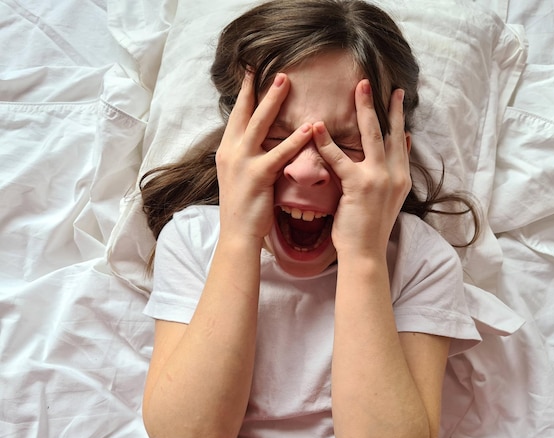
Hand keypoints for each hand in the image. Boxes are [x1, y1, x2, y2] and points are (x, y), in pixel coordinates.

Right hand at [215, 72, 312, 243]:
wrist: (237, 234)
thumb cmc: (243, 208)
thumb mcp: (239, 176)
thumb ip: (247, 156)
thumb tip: (259, 141)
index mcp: (227, 150)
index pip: (237, 115)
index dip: (245, 94)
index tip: (253, 73)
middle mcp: (230, 151)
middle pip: (245, 112)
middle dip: (258, 88)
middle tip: (273, 68)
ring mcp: (241, 162)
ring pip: (258, 124)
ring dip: (272, 101)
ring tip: (286, 81)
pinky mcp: (257, 175)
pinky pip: (278, 153)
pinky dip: (294, 139)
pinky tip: (309, 128)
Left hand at [312, 80, 410, 257]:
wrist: (366, 254)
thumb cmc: (370, 229)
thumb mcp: (388, 199)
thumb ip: (393, 173)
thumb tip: (401, 147)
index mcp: (401, 179)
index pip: (401, 142)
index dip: (398, 119)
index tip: (396, 98)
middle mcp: (395, 175)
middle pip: (390, 132)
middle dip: (386, 104)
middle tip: (378, 82)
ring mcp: (379, 179)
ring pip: (372, 136)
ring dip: (365, 109)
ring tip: (359, 87)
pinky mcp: (358, 186)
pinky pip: (340, 159)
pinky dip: (326, 142)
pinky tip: (317, 126)